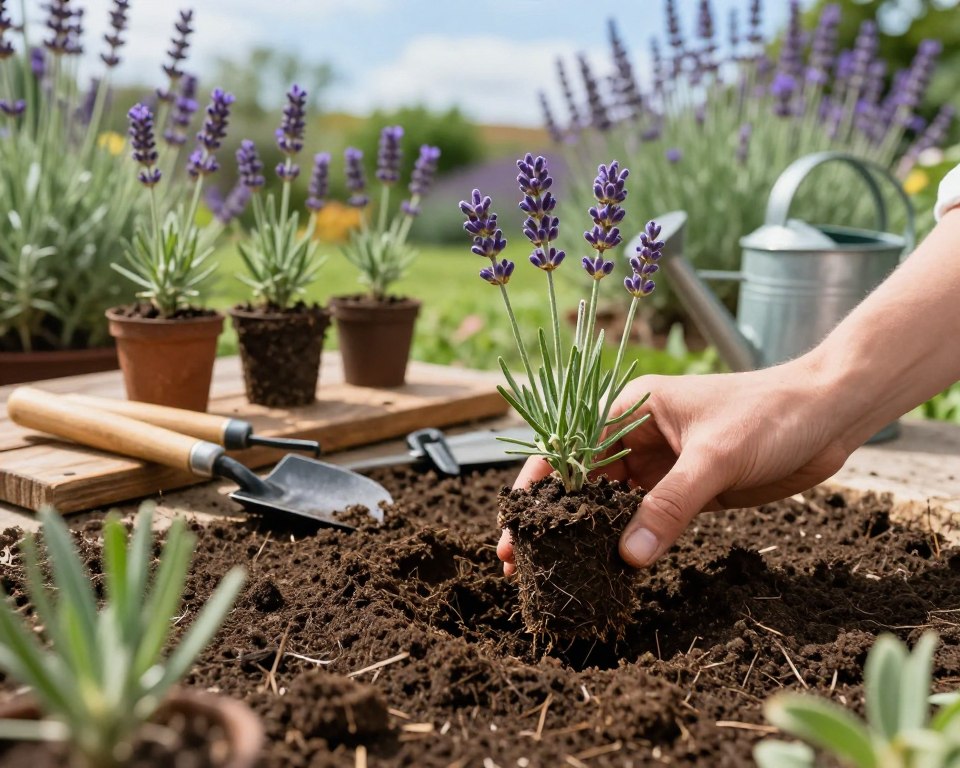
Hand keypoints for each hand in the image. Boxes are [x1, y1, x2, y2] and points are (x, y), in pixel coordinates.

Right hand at [498, 359, 856, 575]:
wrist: (828, 415)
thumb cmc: (770, 413)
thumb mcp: (716, 457)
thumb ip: (670, 506)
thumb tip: (628, 558)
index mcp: (630, 409)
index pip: (568, 448)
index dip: (536, 487)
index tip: (514, 525)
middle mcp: (636, 437)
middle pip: (581, 482)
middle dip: (553, 521)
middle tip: (521, 565)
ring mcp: (660, 466)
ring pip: (610, 506)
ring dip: (587, 537)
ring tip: (559, 574)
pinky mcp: (684, 492)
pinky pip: (646, 521)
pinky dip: (628, 545)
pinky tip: (610, 572)